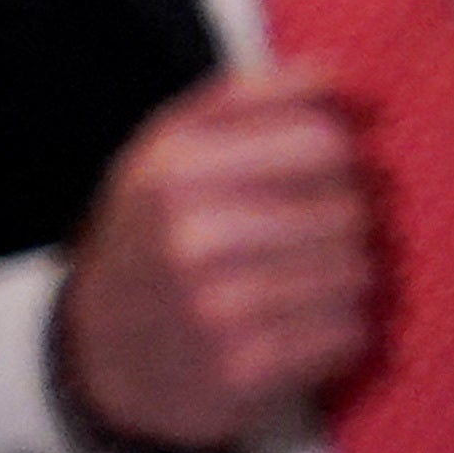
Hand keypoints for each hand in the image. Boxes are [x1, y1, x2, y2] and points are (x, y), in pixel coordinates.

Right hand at [60, 65, 380, 452]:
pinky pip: (348, 333)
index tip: (338, 169)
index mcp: (177, 171)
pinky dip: (344, 326)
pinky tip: (309, 319)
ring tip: (317, 274)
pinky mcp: (245, 375)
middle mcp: (194, 240)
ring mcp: (218, 312)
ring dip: (352, 272)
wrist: (96, 354)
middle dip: (354, 216)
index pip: (324, 144)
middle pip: (349, 210)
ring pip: (357, 272)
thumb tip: (340, 77)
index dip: (347, 155)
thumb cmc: (151, 233)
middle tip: (329, 228)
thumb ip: (249, 97)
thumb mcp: (168, 148)